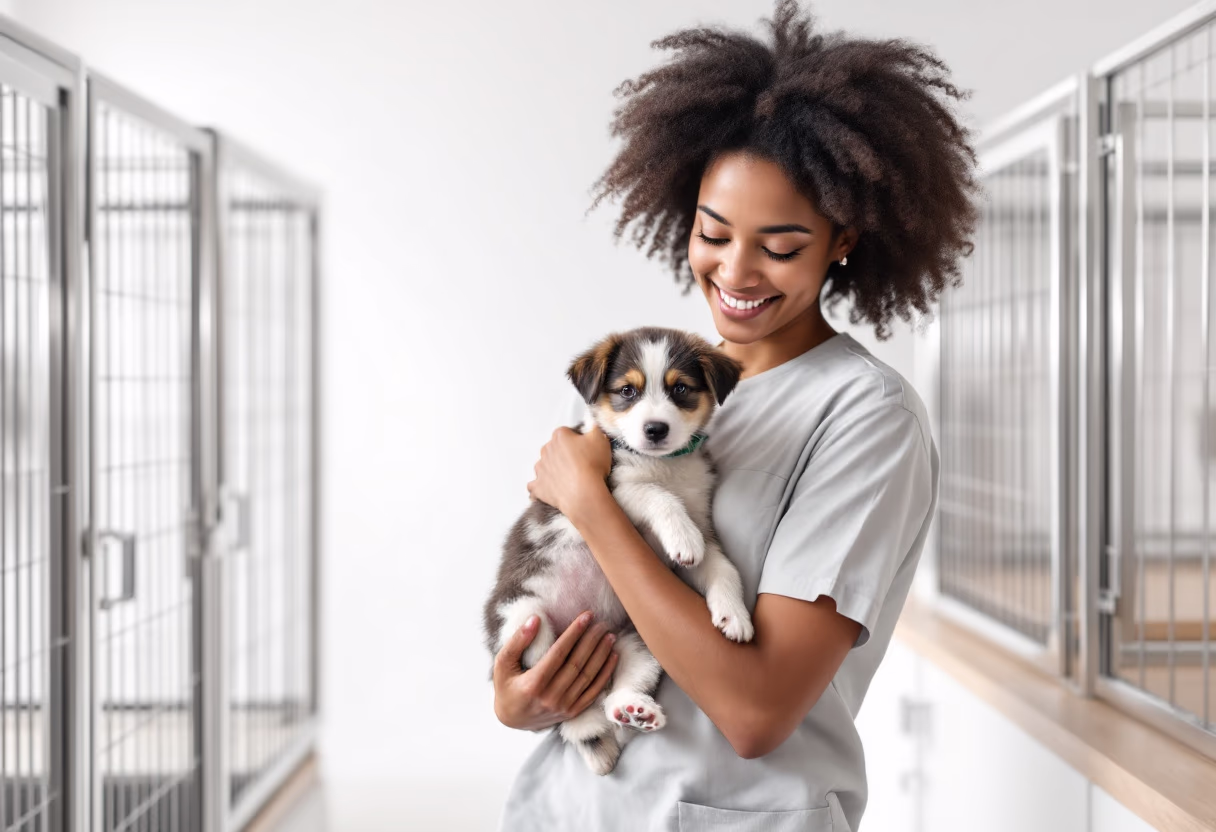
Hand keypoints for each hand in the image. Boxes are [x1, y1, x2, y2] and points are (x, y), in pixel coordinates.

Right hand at [492, 611, 619, 731]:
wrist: (512, 720)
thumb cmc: (506, 687)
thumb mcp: (502, 663)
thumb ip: (517, 641)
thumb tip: (535, 619)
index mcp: (533, 684)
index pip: (559, 653)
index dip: (574, 633)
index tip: (586, 616)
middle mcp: (550, 697)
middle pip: (577, 663)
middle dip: (591, 641)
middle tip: (602, 623)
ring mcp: (563, 707)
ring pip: (587, 677)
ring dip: (601, 655)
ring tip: (610, 636)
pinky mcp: (572, 712)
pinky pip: (593, 692)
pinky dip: (605, 674)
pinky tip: (613, 657)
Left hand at [526, 425, 612, 520]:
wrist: (583, 492)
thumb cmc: (591, 466)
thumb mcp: (600, 439)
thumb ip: (594, 429)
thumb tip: (592, 426)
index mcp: (560, 436)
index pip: (566, 433)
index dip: (576, 440)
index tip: (584, 447)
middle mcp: (546, 449)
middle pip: (554, 448)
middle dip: (564, 454)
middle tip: (578, 463)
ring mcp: (541, 468)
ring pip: (544, 464)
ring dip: (553, 469)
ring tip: (568, 477)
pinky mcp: (538, 485)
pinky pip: (534, 485)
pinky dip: (540, 486)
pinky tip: (548, 488)